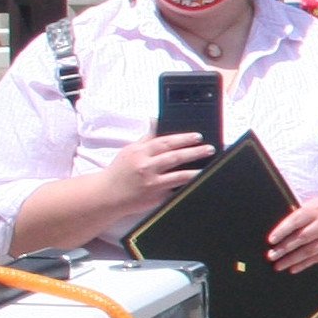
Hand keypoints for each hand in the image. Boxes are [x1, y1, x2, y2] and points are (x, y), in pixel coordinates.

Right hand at [99, 131, 213, 211]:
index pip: (165, 142)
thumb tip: (156, 120)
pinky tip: (198, 183)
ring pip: (179, 176)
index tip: (198, 137)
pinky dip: (188, 186)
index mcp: (139, 153)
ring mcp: (152, 184)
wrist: (107, 195)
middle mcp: (145, 167)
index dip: (183, 139)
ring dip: (196, 171)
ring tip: (210, 167)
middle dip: (195, 152)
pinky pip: (176, 191)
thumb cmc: (120, 171)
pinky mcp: (156, 197)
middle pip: (175, 157)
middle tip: (210, 148)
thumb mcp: (130, 151)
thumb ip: (146, 137)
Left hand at [268, 196, 317, 273]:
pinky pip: (317, 258)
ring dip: (292, 259)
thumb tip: (279, 229)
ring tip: (278, 265)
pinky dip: (304, 264)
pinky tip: (293, 268)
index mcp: (316, 210)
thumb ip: (299, 214)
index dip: (283, 231)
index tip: (271, 240)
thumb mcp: (314, 205)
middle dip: (284, 248)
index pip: (296, 220)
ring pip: (308, 251)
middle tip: (271, 255)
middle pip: (302, 238)